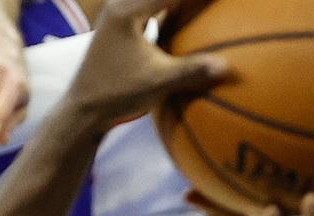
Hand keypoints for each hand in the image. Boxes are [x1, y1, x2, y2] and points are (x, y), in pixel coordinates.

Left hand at [65, 0, 228, 128]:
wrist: (85, 106)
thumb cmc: (118, 92)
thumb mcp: (157, 81)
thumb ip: (191, 70)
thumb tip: (227, 66)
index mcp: (126, 10)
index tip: (219, 0)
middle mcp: (120, 4)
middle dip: (186, 0)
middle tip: (216, 2)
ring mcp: (119, 12)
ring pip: (155, 1)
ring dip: (175, 4)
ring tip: (201, 6)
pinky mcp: (122, 23)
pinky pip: (151, 7)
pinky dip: (168, 7)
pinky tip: (184, 14)